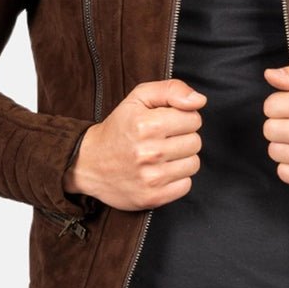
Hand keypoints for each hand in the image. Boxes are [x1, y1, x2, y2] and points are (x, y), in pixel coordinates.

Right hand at [63, 79, 205, 210]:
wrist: (89, 163)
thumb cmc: (118, 128)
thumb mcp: (138, 98)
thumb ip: (170, 90)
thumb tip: (199, 100)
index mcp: (147, 125)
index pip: (193, 119)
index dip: (182, 119)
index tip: (166, 123)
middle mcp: (149, 152)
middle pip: (195, 142)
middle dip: (182, 138)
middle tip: (162, 140)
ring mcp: (151, 178)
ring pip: (193, 164)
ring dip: (181, 159)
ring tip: (161, 157)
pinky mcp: (153, 197)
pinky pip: (186, 185)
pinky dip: (176, 179)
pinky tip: (160, 172)